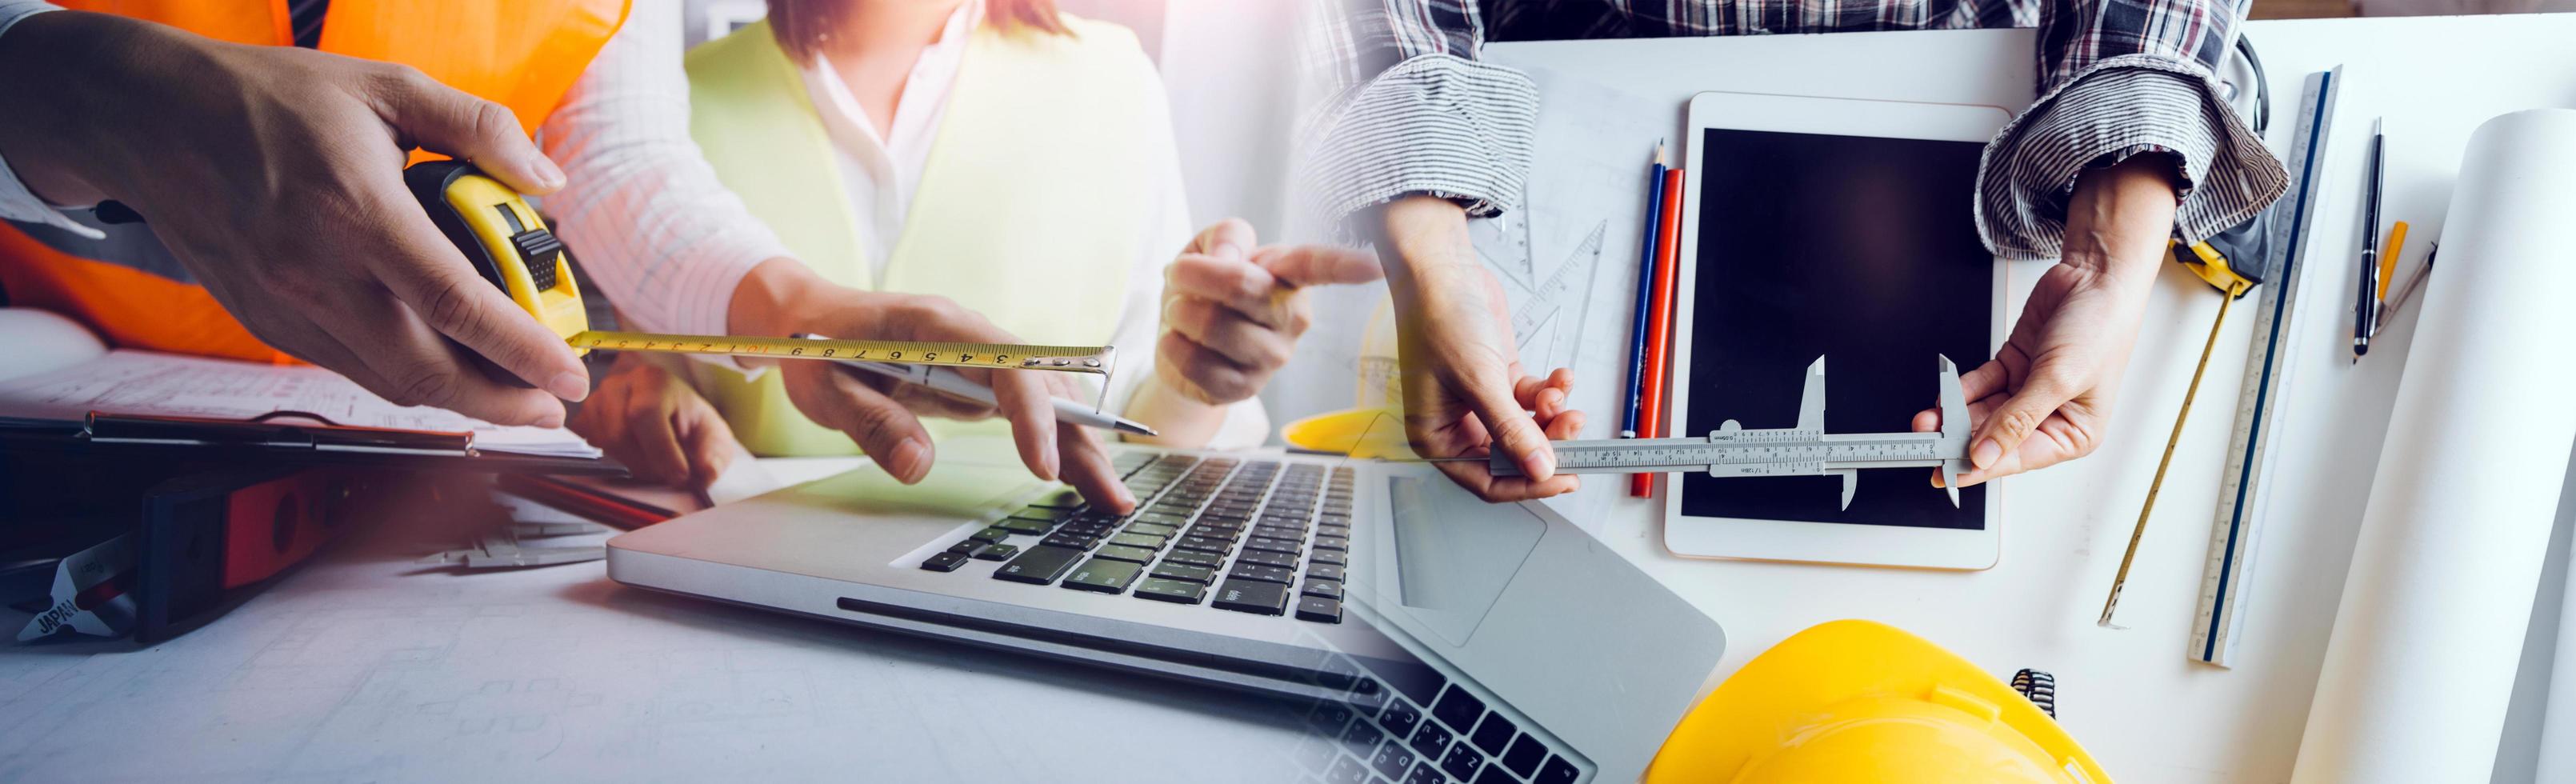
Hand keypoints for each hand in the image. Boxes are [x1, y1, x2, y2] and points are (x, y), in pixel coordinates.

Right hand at [0, 12, 587, 425]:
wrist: (149, 119)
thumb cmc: (267, 97)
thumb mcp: (387, 87)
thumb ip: (479, 128)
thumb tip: (547, 179)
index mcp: (356, 211)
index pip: (458, 304)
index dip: (525, 350)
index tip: (571, 374)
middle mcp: (318, 272)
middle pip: (427, 370)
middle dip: (504, 402)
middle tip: (554, 406)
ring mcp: (286, 305)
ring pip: (388, 382)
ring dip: (459, 402)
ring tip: (515, 397)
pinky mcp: (266, 321)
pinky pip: (349, 370)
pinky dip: (405, 380)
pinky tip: (445, 369)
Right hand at [568, 354, 738, 492]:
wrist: (672, 418)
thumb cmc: (691, 425)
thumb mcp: (713, 438)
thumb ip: (714, 455)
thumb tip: (706, 473)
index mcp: (653, 380)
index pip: (645, 414)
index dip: (662, 450)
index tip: (679, 476)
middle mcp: (619, 385)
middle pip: (620, 435)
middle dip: (648, 464)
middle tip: (668, 475)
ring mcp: (596, 403)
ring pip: (605, 447)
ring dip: (632, 466)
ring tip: (654, 464)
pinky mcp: (582, 421)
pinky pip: (591, 451)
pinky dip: (614, 462)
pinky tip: (634, 458)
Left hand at [730, 260, 1136, 512]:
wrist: (806, 320)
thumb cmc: (815, 349)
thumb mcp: (827, 389)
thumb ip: (872, 424)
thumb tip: (920, 467)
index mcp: (940, 326)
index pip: (1009, 367)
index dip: (1032, 417)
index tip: (1042, 468)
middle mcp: (975, 336)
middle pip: (1046, 385)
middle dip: (1084, 440)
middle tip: (1112, 496)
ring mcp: (982, 357)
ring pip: (1048, 399)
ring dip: (1082, 445)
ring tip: (1110, 498)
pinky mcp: (980, 379)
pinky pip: (1029, 409)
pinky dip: (1058, 443)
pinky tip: (1078, 479)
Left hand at [1157, 218, 1381, 402]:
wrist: (1175, 339)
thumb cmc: (1203, 287)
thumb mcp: (1209, 246)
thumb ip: (1226, 236)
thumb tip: (1230, 260)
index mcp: (1290, 277)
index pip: (1320, 266)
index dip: (1347, 264)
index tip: (1378, 264)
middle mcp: (1292, 318)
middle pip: (1241, 285)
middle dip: (1193, 275)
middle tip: (1180, 276)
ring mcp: (1272, 358)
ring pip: (1214, 326)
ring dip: (1179, 313)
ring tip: (1180, 313)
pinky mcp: (1245, 389)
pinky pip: (1198, 364)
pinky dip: (1173, 347)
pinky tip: (1179, 343)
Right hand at [1374, 196, 1583, 501]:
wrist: (1442, 269)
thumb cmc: (1438, 318)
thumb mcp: (1479, 381)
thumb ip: (1512, 430)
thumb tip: (1540, 468)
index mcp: (1435, 437)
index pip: (1487, 480)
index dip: (1528, 483)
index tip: (1564, 477)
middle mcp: (1455, 424)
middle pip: (1513, 455)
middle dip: (1546, 442)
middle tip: (1574, 430)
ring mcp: (1479, 402)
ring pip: (1527, 427)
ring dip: (1552, 415)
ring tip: (1563, 397)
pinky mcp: (1497, 379)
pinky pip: (1531, 399)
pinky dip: (1549, 390)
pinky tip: (1558, 376)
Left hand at [1917, 158, 2180, 486]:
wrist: (2097, 276)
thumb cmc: (2100, 328)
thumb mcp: (2058, 380)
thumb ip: (2017, 420)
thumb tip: (1984, 455)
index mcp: (2073, 433)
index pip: (2017, 458)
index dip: (1979, 467)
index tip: (1945, 474)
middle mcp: (2050, 416)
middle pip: (1995, 437)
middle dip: (1958, 439)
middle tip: (1924, 444)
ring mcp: (2028, 391)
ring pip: (1982, 413)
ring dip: (1953, 417)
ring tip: (1926, 421)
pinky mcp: (2014, 367)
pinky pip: (1981, 386)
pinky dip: (1960, 391)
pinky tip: (1942, 398)